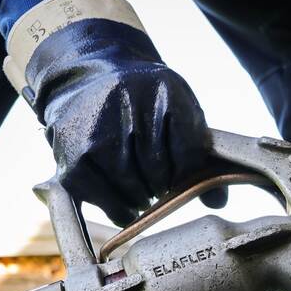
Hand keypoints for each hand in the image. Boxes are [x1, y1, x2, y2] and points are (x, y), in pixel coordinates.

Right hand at [25, 19, 223, 225]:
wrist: (91, 79)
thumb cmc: (146, 105)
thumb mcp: (180, 113)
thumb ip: (200, 153)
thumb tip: (218, 202)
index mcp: (163, 89)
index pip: (189, 151)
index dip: (189, 173)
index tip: (181, 174)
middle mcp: (124, 104)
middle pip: (159, 172)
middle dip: (165, 185)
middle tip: (160, 183)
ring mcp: (93, 133)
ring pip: (133, 190)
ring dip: (143, 199)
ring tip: (143, 190)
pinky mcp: (71, 159)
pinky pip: (104, 201)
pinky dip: (120, 210)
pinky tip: (126, 205)